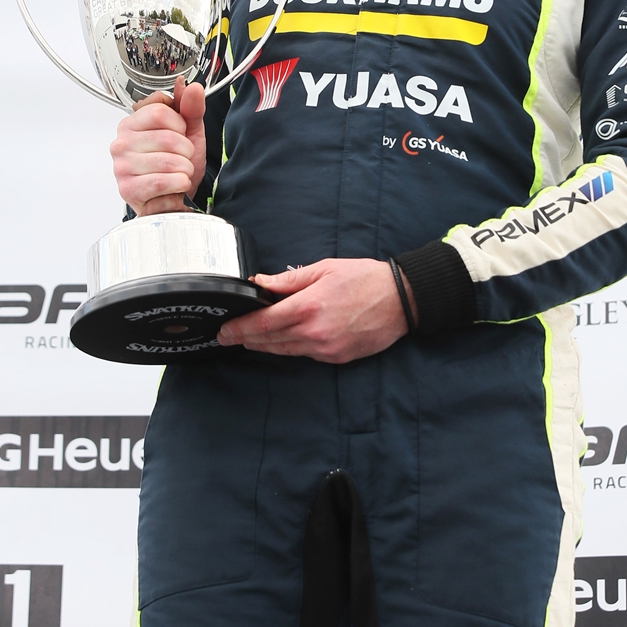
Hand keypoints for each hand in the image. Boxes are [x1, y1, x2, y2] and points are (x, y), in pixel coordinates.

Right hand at [109, 78, 206, 215]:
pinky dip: (179, 184)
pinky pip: (163, 182)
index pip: (160, 111)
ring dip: (185, 170)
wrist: (175, 195)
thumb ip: (191, 108)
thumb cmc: (177, 164)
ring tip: (179, 172)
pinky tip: (175, 185)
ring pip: (169, 161)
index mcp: (132, 123)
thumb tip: (192, 87)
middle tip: (182, 158)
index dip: (180, 124)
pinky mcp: (127, 189)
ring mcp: (122, 166)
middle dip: (186, 151)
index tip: (180, 134)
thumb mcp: (189, 132)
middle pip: (168, 138)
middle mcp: (122, 143)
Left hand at [217, 258, 417, 363]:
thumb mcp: (325, 269)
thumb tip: (261, 282)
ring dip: (264, 346)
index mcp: (309, 306)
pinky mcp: (337, 357)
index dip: (240, 328)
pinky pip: (306, 354)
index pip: (264, 322)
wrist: (401, 300)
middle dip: (245, 339)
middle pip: (270, 340)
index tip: (225, 329)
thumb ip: (290, 279)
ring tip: (248, 340)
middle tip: (227, 337)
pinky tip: (282, 342)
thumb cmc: (364, 278)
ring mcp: (326, 348)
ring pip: (285, 351)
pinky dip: (290, 348)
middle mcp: (314, 332)